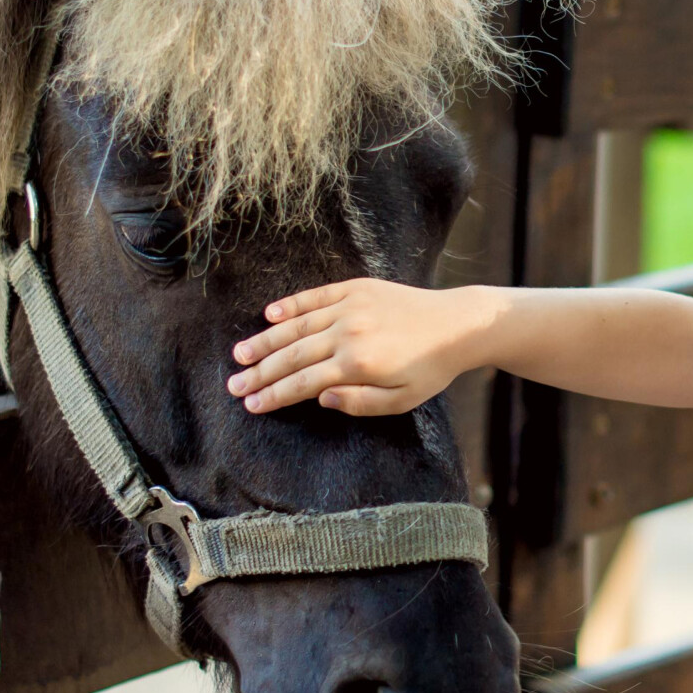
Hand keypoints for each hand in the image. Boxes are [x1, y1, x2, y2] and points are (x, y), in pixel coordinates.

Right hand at [228, 279, 493, 415]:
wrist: (458, 324)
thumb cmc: (431, 369)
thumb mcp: (402, 400)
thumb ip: (360, 403)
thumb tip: (320, 398)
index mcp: (358, 364)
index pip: (303, 383)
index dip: (273, 395)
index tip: (251, 404)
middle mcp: (348, 332)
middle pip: (292, 355)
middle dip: (259, 372)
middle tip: (234, 385)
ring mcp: (351, 306)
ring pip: (297, 325)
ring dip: (265, 341)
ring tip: (240, 354)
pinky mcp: (357, 288)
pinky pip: (316, 296)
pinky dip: (291, 305)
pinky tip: (269, 314)